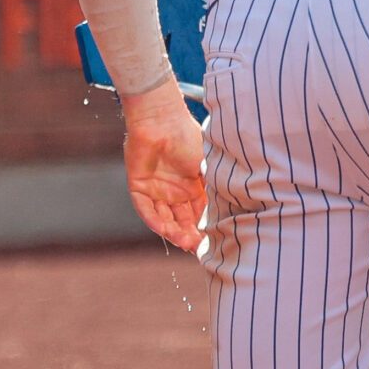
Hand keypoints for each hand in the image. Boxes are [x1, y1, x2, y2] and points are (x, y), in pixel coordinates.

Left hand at [122, 80, 205, 253]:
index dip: (205, 228)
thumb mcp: (207, 165)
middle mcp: (175, 191)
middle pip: (182, 220)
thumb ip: (213, 186)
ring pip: (164, 218)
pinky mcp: (138, 187)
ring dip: (173, 232)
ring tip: (184, 243)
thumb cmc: (189, 138)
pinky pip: (146, 210)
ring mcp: (156, 190)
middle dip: (190, 235)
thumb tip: (230, 209)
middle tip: (198, 248)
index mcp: (193, 185)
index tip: (212, 241)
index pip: (199, 213)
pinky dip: (155, 221)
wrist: (161, 120)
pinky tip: (165, 230)